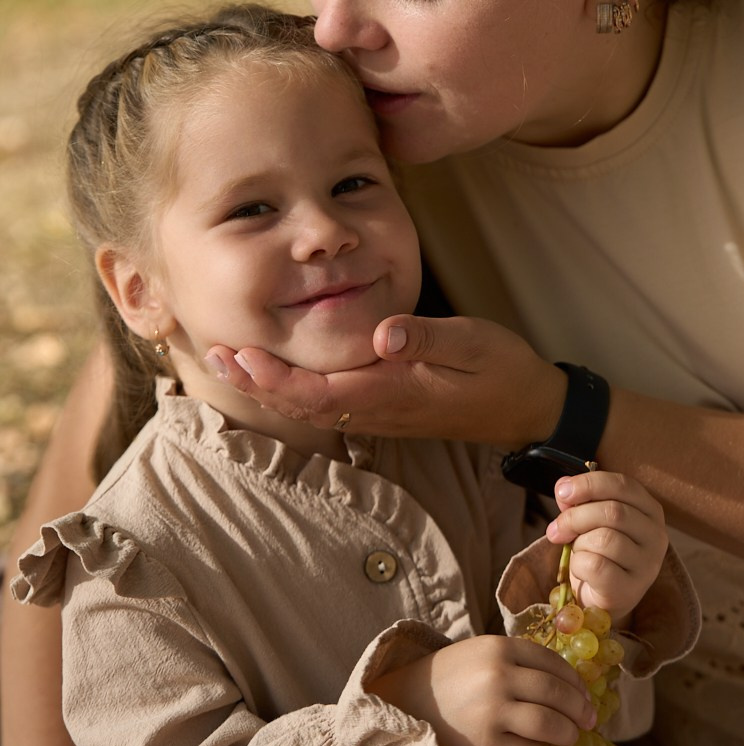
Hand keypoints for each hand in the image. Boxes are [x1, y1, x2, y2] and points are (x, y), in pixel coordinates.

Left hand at [204, 316, 565, 448]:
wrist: (526, 407)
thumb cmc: (502, 370)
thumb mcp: (473, 344)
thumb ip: (427, 338)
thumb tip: (382, 333)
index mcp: (393, 391)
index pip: (320, 392)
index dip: (276, 379)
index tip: (243, 357)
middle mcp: (379, 408)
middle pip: (303, 404)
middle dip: (257, 383)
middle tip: (215, 353)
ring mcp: (381, 411)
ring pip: (312, 405)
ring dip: (269, 386)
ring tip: (233, 361)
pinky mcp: (386, 405)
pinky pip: (329, 403)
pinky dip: (294, 388)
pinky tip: (279, 372)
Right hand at [368, 635, 596, 745]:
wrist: (408, 704)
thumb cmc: (451, 678)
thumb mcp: (482, 653)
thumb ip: (518, 661)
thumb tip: (567, 684)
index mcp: (500, 648)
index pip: (551, 662)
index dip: (574, 681)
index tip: (585, 694)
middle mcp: (499, 676)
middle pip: (556, 693)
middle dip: (579, 709)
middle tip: (589, 720)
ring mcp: (493, 711)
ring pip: (548, 724)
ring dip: (567, 734)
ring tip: (571, 738)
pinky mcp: (487, 744)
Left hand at [545, 470, 667, 622]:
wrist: (600, 598)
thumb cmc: (598, 552)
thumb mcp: (591, 520)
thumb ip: (580, 501)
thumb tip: (564, 491)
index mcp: (650, 510)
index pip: (622, 485)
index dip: (588, 484)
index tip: (562, 492)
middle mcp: (656, 535)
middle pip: (612, 512)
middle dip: (575, 517)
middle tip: (555, 529)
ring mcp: (647, 565)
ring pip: (604, 539)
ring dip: (578, 543)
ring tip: (576, 552)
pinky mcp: (630, 589)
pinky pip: (596, 566)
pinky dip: (578, 564)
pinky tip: (581, 569)